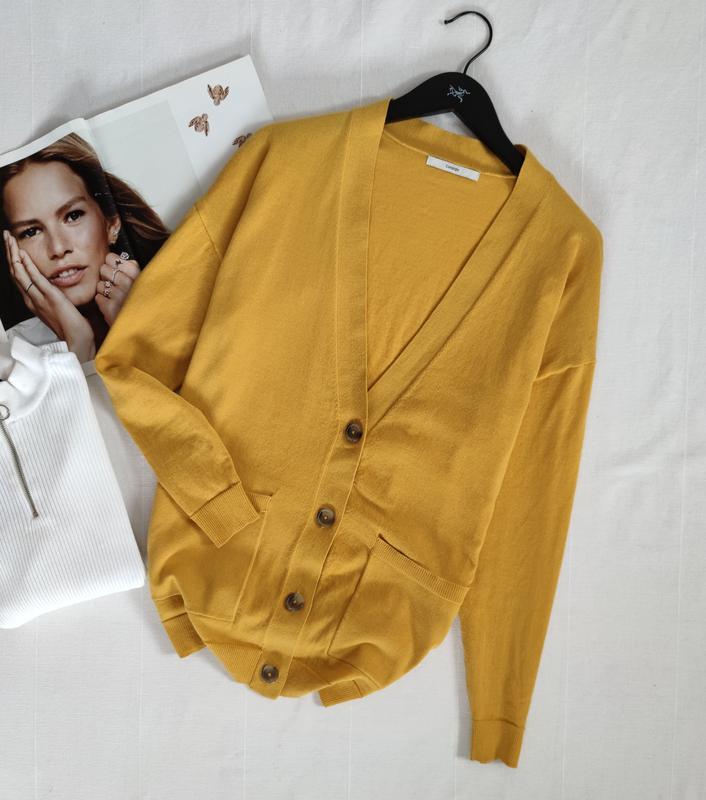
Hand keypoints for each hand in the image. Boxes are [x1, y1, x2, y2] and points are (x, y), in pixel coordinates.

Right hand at [3, 229, 95, 362]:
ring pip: (20, 273)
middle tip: (6, 236)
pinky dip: (28, 266)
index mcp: (33, 301)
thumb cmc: (71, 327)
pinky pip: (36, 280)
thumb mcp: (57, 308)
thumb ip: (52, 296)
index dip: (13, 259)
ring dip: (14, 254)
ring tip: (10, 239)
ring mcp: (39, 298)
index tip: (11, 245)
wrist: (77, 340)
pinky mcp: (50, 298)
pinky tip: (23, 254)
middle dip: (9, 252)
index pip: (18, 276)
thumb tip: (52, 287)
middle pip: (15, 272)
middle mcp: (32, 299)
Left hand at [95, 251, 140, 326]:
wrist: (144, 329)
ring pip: (100, 284)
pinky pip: (98, 297)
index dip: (111, 264)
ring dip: (105, 290)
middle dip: (107, 277)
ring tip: (115, 297)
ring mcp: (118, 296)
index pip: (112, 258)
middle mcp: (128, 283)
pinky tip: (112, 305)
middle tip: (115, 285)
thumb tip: (125, 259)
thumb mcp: (146, 285)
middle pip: (103, 269)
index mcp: (138, 275)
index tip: (116, 270)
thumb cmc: (144, 305)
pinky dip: (103, 302)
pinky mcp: (110, 308)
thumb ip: (135, 271)